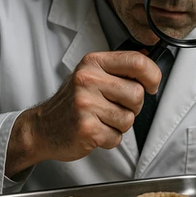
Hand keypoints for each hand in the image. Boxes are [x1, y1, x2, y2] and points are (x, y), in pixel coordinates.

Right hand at [5, 50, 160, 177]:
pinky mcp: (86, 128)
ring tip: (101, 119)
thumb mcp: (92, 74)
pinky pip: (116, 137)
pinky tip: (95, 131)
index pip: (136, 61)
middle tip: (114, 107)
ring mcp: (85, 104)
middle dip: (133, 106)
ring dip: (120, 125)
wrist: (43, 127)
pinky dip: (109, 139)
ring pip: (129, 119)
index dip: (152, 75)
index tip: (151, 85)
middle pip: (137, 94)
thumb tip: (149, 57)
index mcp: (93, 63)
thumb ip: (119, 68)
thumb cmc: (73, 102)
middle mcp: (88, 80)